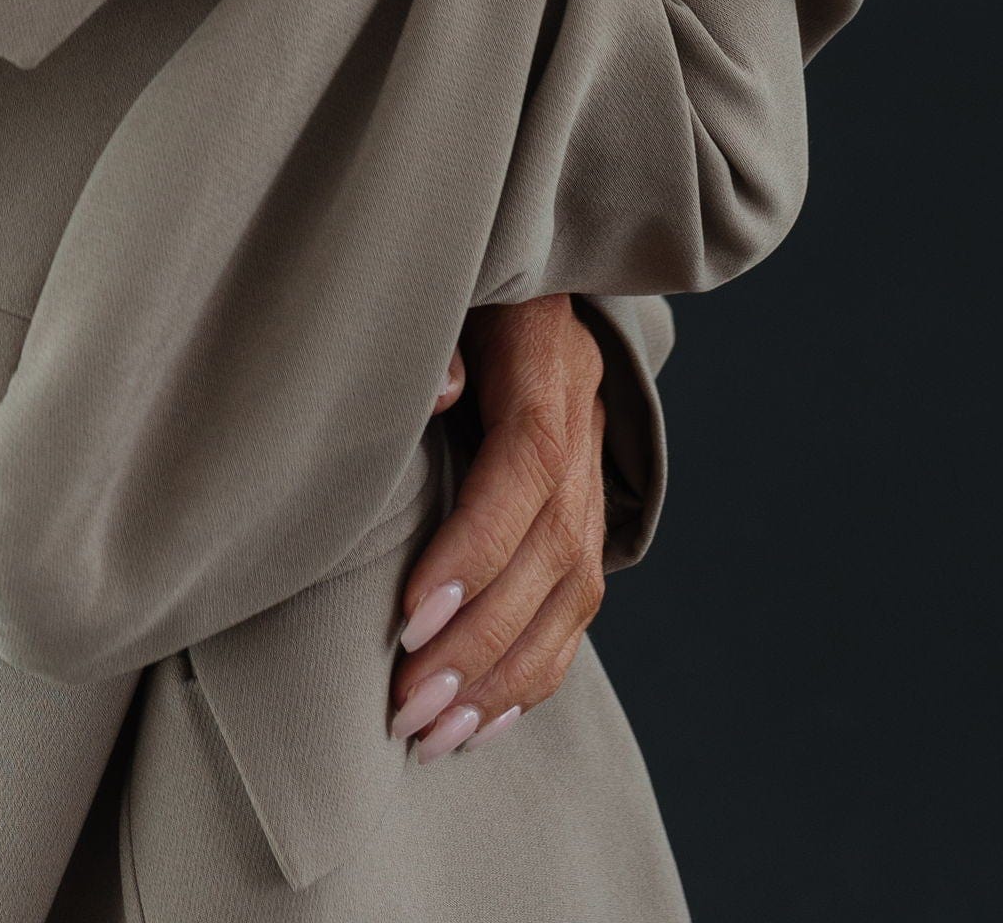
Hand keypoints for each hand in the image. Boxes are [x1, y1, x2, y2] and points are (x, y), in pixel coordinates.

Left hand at [389, 297, 609, 762]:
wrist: (519, 265)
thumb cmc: (453, 277)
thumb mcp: (444, 281)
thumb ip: (435, 334)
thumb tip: (437, 392)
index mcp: (547, 363)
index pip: (525, 471)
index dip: (474, 550)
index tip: (409, 619)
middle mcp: (584, 426)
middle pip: (548, 554)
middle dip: (477, 642)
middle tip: (408, 708)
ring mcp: (594, 475)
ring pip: (571, 596)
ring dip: (504, 678)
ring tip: (435, 737)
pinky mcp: (587, 513)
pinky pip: (577, 609)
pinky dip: (534, 674)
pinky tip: (484, 722)